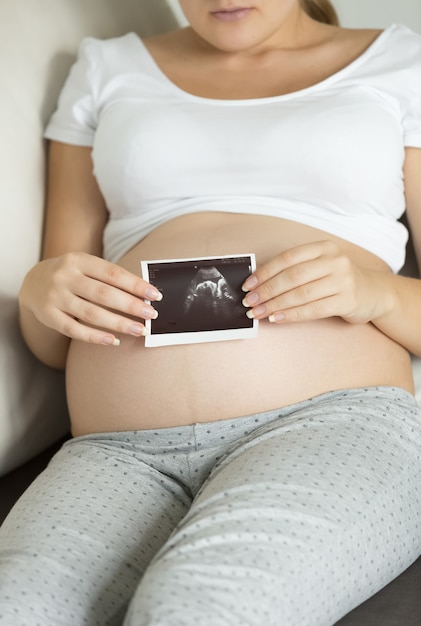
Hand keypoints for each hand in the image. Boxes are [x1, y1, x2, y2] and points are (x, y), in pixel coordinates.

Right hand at [20, 251, 161, 344]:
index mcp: (79, 260)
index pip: (113, 273)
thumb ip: (110, 277)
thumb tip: (144, 294)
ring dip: (119, 323)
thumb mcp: (86, 266)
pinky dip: (95, 337)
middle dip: (131, 306)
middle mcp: (65, 277)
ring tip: (139, 330)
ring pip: (91, 314)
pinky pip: (74, 330)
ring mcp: (55, 297)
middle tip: (152, 315)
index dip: (136, 285)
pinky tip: (113, 340)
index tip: (155, 295)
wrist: (33, 282)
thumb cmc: (71, 275)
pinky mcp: (49, 316)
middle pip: (104, 294)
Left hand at [241, 241, 391, 324]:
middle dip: (266, 291)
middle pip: (292, 276)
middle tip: (249, 302)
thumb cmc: (339, 280)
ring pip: (300, 294)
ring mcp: (343, 280)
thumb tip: (259, 283)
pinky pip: (313, 309)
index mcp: (323, 248)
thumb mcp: (321, 266)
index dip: (265, 272)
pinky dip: (292, 315)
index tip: (248, 285)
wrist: (375, 293)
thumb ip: (296, 270)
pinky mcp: (348, 300)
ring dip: (275, 305)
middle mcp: (334, 261)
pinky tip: (277, 318)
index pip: (287, 258)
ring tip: (259, 313)